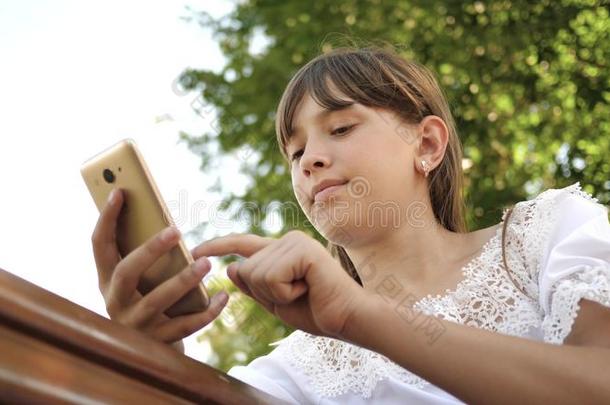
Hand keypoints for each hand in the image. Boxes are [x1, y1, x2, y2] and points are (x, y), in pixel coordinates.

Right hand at [91, 189, 228, 346]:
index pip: (99, 245)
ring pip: (158, 301)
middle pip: (127, 272)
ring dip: (183, 280)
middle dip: (150, 250)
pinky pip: (185, 326)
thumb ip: (146, 256)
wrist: (149, 353)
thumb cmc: (149, 300)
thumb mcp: (140, 280)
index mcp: (107, 280)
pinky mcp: (158, 343)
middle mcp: (115, 302)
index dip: (107, 218)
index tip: (120, 191)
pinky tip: (224, 296)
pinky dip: (207, 311)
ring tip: (206, 263)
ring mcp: (135, 325)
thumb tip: (168, 223)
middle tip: (177, 230)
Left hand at [191, 230, 366, 338]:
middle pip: (246, 270)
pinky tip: (308, 289)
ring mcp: (295, 242)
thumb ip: (254, 286)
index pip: (243, 245)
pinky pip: (271, 277)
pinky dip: (285, 293)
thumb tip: (231, 267)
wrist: (346, 319)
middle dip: (264, 293)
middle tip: (297, 295)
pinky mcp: (303, 250)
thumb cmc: (316, 311)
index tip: (195, 250)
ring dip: (276, 295)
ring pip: (256, 275)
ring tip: (304, 292)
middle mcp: (287, 241)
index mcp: (282, 251)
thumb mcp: (275, 302)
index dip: (218, 246)